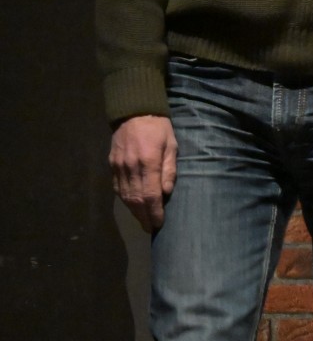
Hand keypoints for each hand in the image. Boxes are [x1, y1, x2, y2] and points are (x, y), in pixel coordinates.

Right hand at [111, 114, 177, 232]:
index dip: (154, 212)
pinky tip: (131, 206)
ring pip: (124, 195)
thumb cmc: (159, 128)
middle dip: (143, 216)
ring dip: (133, 211)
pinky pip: (117, 187)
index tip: (159, 223)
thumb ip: (169, 169)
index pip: (150, 195)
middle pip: (135, 199)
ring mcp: (118, 167)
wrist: (133, 112)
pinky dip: (124, 199)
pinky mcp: (111, 165)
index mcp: (148, 163)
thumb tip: (166, 193)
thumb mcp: (172, 145)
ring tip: (142, 220)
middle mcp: (130, 167)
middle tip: (150, 228)